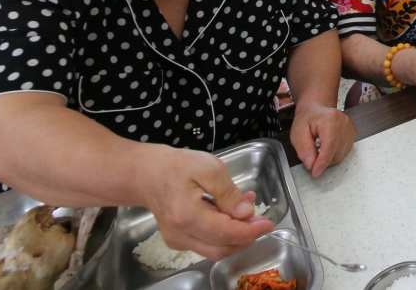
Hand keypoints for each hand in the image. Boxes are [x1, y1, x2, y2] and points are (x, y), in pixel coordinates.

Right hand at [139, 148, 274, 260]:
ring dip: (236, 235)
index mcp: (187, 216)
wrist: (147, 174)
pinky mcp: (179, 240)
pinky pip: (207, 243)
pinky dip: (224, 233)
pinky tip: (231, 213)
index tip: (268, 223)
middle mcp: (180, 235)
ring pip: (215, 249)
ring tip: (246, 210)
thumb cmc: (178, 167)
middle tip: (260, 219)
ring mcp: (178, 241)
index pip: (225, 234)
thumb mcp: (209, 168)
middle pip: (221, 249)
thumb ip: (229, 194)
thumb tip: (246, 214)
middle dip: (246, 237)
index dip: (250, 231)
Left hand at [289, 102, 355, 177]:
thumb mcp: (298, 132)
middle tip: (311, 155)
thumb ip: (304, 148)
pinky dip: (334, 154)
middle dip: (322, 161)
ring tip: (318, 147)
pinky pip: (344, 152)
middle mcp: (345, 123)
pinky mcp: (353, 134)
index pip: (330, 145)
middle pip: (336, 153)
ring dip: (328, 158)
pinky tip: (327, 146)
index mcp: (330, 119)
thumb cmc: (307, 118)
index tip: (315, 173)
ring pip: (340, 155)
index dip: (322, 162)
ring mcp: (351, 128)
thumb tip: (311, 165)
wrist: (317, 107)